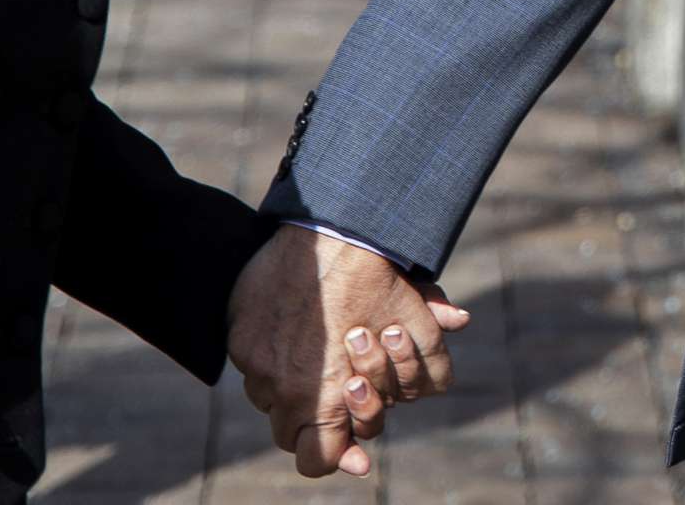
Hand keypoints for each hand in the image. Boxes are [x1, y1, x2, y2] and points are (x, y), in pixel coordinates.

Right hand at [226, 225, 472, 477]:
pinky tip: (299, 328)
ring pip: (270, 397)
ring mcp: (254, 363)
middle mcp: (282, 389)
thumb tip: (445, 358)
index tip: (352, 452)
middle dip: (318, 421)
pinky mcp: (238, 334)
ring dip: (294, 388)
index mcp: (325, 397)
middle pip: (292, 433)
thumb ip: (429, 362)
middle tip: (339, 395)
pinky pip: (253, 362)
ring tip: (321, 356)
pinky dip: (273, 355)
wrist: (331, 226)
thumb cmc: (379, 279)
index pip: (318, 458)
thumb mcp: (416, 321)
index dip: (336, 457)